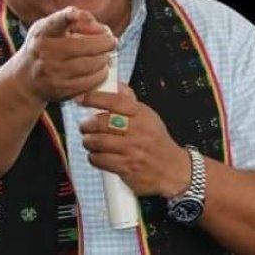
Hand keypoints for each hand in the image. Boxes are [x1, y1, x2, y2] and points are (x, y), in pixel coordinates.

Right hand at [8, 6, 116, 102]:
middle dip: (105, 43)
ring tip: (107, 56)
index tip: (75, 13)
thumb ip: (73, 20)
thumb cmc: (44, 46)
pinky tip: (101, 71)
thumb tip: (102, 28)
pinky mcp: (59, 89)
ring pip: (90, 65)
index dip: (66, 16)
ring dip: (104, 60)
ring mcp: (52, 72)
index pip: (55, 22)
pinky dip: (100, 76)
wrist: (24, 79)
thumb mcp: (49, 28)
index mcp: (43, 32)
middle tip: (113, 42)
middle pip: (84, 46)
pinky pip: (89, 83)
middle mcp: (45, 52)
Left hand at [77, 82, 191, 198]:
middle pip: (102, 122)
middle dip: (87, 124)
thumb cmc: (156, 141)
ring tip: (89, 141)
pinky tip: (97, 155)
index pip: (114, 101)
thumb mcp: (148, 117)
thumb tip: (116, 85)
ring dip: (88, 141)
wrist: (173, 170)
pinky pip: (100, 160)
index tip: (81, 99)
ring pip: (98, 142)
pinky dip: (93, 157)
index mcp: (142, 114)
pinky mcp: (126, 167)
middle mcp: (138, 131)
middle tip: (85, 126)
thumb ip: (129, 101)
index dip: (94, 98)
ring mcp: (132, 150)